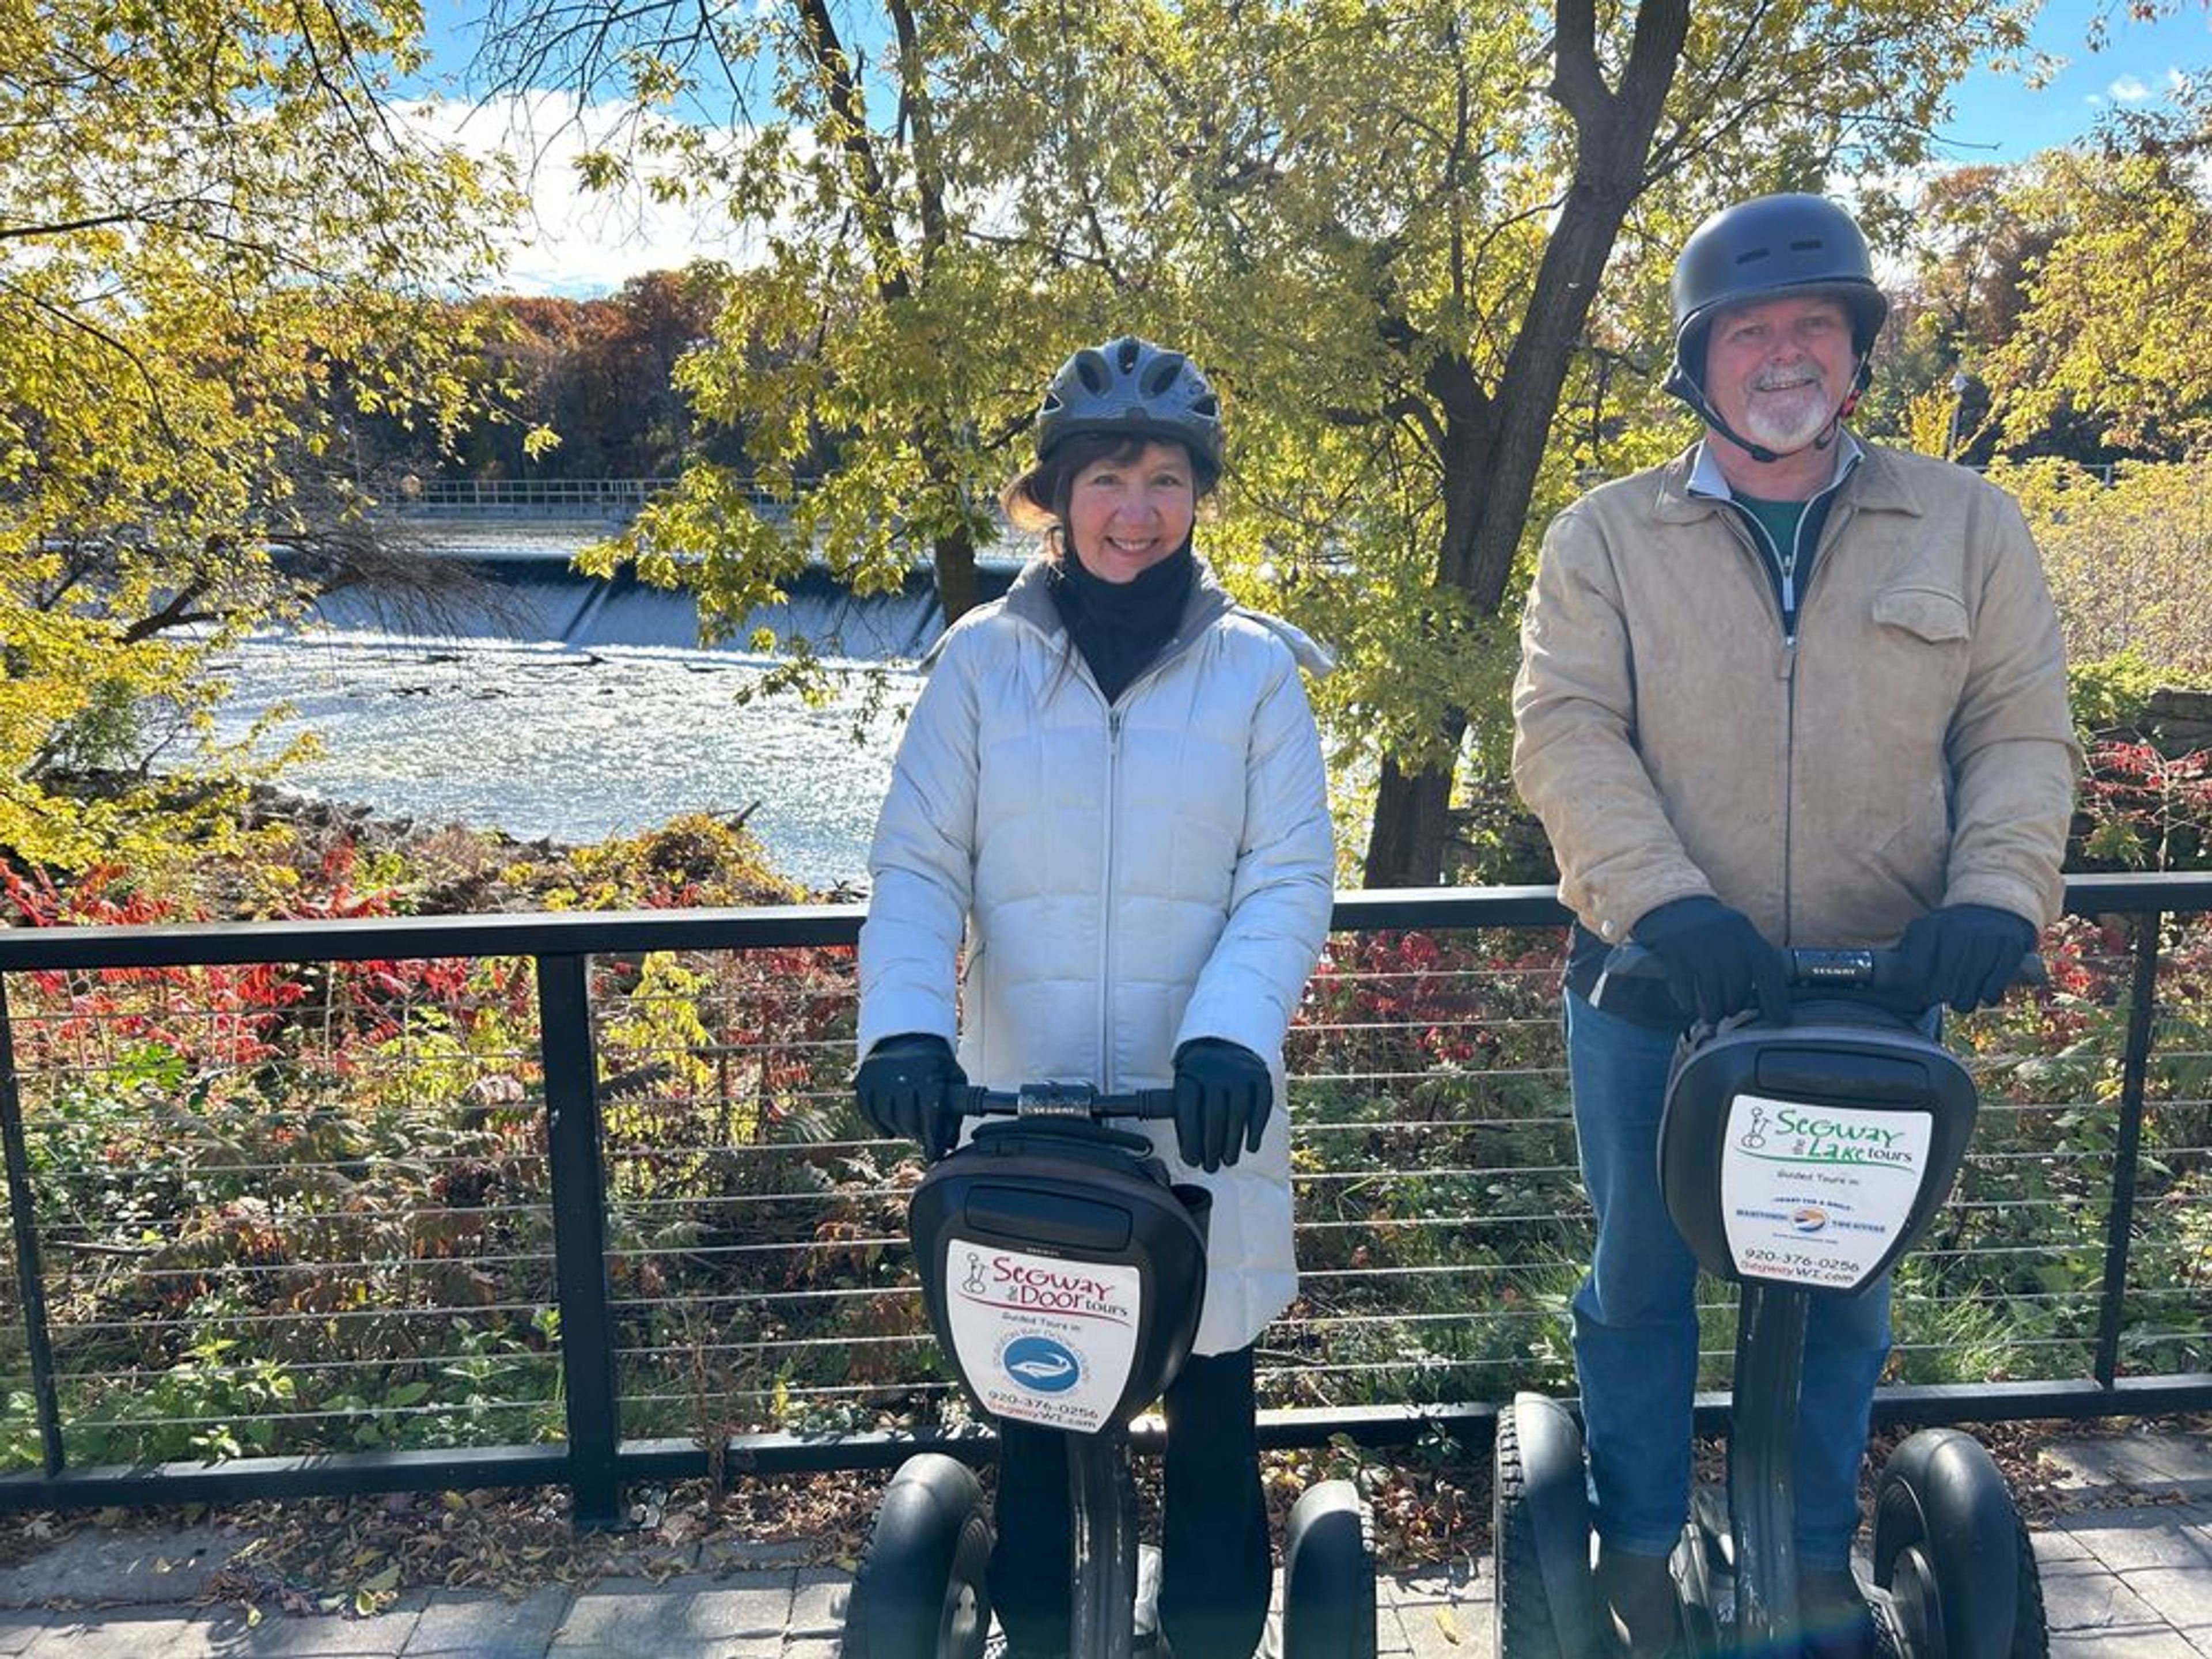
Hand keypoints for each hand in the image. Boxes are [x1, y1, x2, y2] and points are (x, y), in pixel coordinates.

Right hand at [853, 1034, 966, 1159]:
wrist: (907, 1038)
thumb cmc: (934, 1065)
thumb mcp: (953, 1079)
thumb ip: (956, 1110)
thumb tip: (949, 1144)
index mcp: (928, 1072)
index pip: (930, 1113)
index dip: (932, 1138)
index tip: (933, 1154)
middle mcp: (902, 1073)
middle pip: (907, 1119)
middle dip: (916, 1134)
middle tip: (922, 1137)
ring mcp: (880, 1075)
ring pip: (887, 1117)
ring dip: (899, 1129)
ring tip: (908, 1129)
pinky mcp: (864, 1078)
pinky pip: (867, 1111)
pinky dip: (878, 1124)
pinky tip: (889, 1129)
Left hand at [1172, 1038, 1272, 1172]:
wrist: (1225, 1044)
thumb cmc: (1200, 1080)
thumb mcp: (1184, 1087)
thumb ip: (1185, 1116)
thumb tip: (1190, 1157)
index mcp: (1190, 1073)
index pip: (1188, 1110)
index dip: (1190, 1140)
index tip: (1192, 1161)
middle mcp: (1215, 1070)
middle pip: (1213, 1114)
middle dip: (1212, 1145)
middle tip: (1211, 1167)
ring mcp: (1240, 1071)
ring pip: (1237, 1112)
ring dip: (1233, 1142)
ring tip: (1229, 1161)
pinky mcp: (1261, 1075)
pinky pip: (1260, 1106)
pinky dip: (1256, 1128)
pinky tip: (1251, 1147)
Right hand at [1632, 896, 1787, 1024]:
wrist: (1671, 902)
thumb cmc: (1710, 929)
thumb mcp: (1737, 936)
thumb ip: (1751, 963)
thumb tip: (1769, 1004)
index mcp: (1746, 935)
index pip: (1768, 971)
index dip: (1776, 1000)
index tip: (1781, 1020)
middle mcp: (1726, 940)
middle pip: (1737, 991)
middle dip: (1733, 1006)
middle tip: (1726, 1008)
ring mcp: (1699, 947)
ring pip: (1712, 998)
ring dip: (1711, 1011)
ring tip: (1709, 1012)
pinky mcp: (1675, 954)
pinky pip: (1686, 993)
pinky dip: (1687, 1002)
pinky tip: (1688, 997)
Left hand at [1898, 904, 2037, 1012]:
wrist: (1995, 903)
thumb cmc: (1953, 929)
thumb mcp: (1925, 932)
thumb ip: (1904, 954)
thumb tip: (1882, 980)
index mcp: (1929, 926)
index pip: (1914, 972)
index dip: (1918, 987)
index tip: (1924, 989)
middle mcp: (1956, 930)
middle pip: (1941, 988)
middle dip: (1942, 997)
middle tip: (1946, 996)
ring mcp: (1985, 937)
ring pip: (1968, 993)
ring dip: (1965, 1002)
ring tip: (1963, 999)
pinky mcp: (2010, 946)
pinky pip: (1994, 989)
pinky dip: (1988, 996)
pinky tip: (1985, 993)